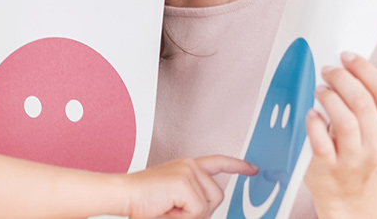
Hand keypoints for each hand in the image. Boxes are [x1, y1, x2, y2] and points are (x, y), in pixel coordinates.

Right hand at [124, 156, 255, 218]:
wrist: (123, 194)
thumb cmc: (143, 200)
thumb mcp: (174, 199)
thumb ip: (192, 198)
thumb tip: (207, 208)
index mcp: (186, 167)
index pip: (217, 162)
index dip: (237, 166)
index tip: (252, 169)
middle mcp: (189, 165)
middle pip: (217, 196)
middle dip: (200, 211)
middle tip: (175, 210)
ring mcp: (188, 171)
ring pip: (209, 205)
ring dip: (190, 215)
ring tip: (169, 208)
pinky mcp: (185, 181)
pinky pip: (198, 210)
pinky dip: (182, 217)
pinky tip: (167, 208)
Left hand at [305, 51, 376, 217]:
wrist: (347, 195)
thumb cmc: (352, 152)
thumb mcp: (368, 129)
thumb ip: (361, 103)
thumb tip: (345, 67)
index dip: (364, 70)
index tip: (347, 56)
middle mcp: (375, 144)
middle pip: (363, 103)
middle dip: (342, 79)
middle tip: (327, 71)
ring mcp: (352, 157)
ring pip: (345, 121)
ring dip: (329, 99)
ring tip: (319, 90)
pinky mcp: (328, 167)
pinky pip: (321, 141)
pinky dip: (314, 123)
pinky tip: (310, 113)